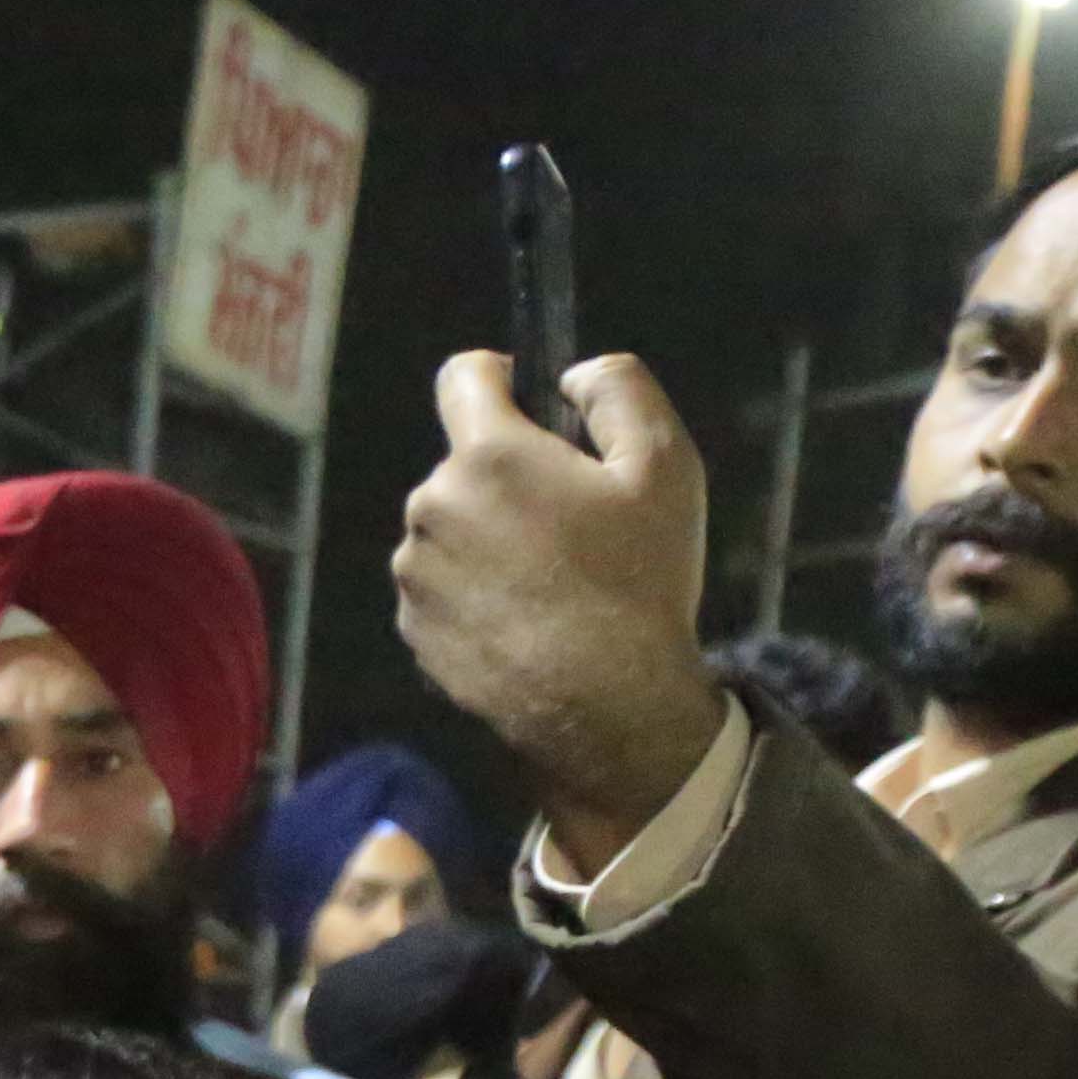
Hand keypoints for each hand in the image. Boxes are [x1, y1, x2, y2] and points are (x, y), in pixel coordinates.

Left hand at [390, 349, 736, 869]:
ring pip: (454, 528)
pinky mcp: (414, 629)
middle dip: (512, 475)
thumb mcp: (663, 466)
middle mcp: (431, 508)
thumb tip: (573, 375)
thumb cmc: (639, 580)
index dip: (499, 375)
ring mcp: (415, 574)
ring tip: (556, 581)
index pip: (463, 376)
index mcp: (486, 456)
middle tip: (575, 520)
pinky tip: (531, 620)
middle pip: (467, 464)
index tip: (529, 399)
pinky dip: (478, 592)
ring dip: (493, 538)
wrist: (604, 704)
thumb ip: (619, 392)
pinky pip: (445, 587)